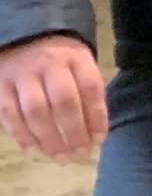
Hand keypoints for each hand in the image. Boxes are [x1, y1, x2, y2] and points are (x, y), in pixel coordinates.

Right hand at [0, 34, 107, 161]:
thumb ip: (87, 92)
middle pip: (64, 102)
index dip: (96, 117)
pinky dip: (22, 135)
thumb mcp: (80, 64)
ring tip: (60, 157)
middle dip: (73, 133)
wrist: (23, 37)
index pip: (90, 88)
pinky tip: (34, 149)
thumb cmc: (60, 59)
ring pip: (36, 112)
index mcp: (75, 58)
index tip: (99, 140)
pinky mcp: (0, 86)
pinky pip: (9, 114)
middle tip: (79, 155)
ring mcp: (21, 75)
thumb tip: (95, 132)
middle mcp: (49, 64)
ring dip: (49, 139)